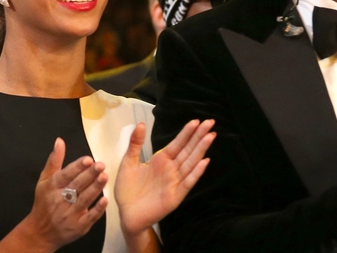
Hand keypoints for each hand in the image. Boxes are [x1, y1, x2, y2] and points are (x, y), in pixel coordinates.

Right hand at [24, 137, 107, 250]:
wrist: (40, 232)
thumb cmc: (44, 202)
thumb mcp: (45, 180)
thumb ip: (54, 161)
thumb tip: (59, 141)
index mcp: (52, 187)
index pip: (65, 175)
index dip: (77, 167)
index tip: (88, 159)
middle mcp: (59, 201)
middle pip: (76, 186)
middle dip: (89, 175)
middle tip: (101, 165)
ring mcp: (69, 215)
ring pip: (84, 200)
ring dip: (95, 188)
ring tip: (104, 176)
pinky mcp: (78, 227)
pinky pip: (89, 217)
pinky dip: (97, 209)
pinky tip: (105, 200)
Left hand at [115, 119, 214, 237]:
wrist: (126, 214)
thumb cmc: (128, 189)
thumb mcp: (128, 162)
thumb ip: (135, 144)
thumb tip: (140, 123)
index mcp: (161, 160)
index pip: (178, 143)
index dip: (187, 133)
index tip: (197, 121)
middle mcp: (171, 169)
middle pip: (188, 150)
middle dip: (199, 136)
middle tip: (211, 122)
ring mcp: (175, 182)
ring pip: (191, 163)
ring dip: (201, 150)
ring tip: (210, 136)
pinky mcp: (175, 196)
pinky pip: (187, 183)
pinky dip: (196, 173)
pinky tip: (204, 162)